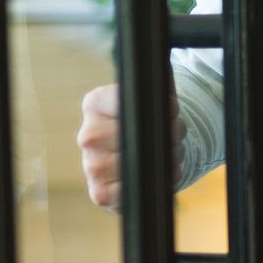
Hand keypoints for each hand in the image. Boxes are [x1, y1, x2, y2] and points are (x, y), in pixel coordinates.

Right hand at [77, 84, 184, 209]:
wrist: (140, 159)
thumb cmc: (148, 123)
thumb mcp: (152, 97)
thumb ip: (157, 85)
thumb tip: (163, 68)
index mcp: (95, 103)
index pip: (133, 100)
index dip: (166, 107)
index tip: (173, 110)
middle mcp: (87, 135)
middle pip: (141, 134)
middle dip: (171, 134)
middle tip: (175, 135)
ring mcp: (90, 166)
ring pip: (143, 161)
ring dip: (168, 158)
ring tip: (164, 153)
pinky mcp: (99, 193)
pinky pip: (139, 187)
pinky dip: (158, 180)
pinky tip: (154, 172)